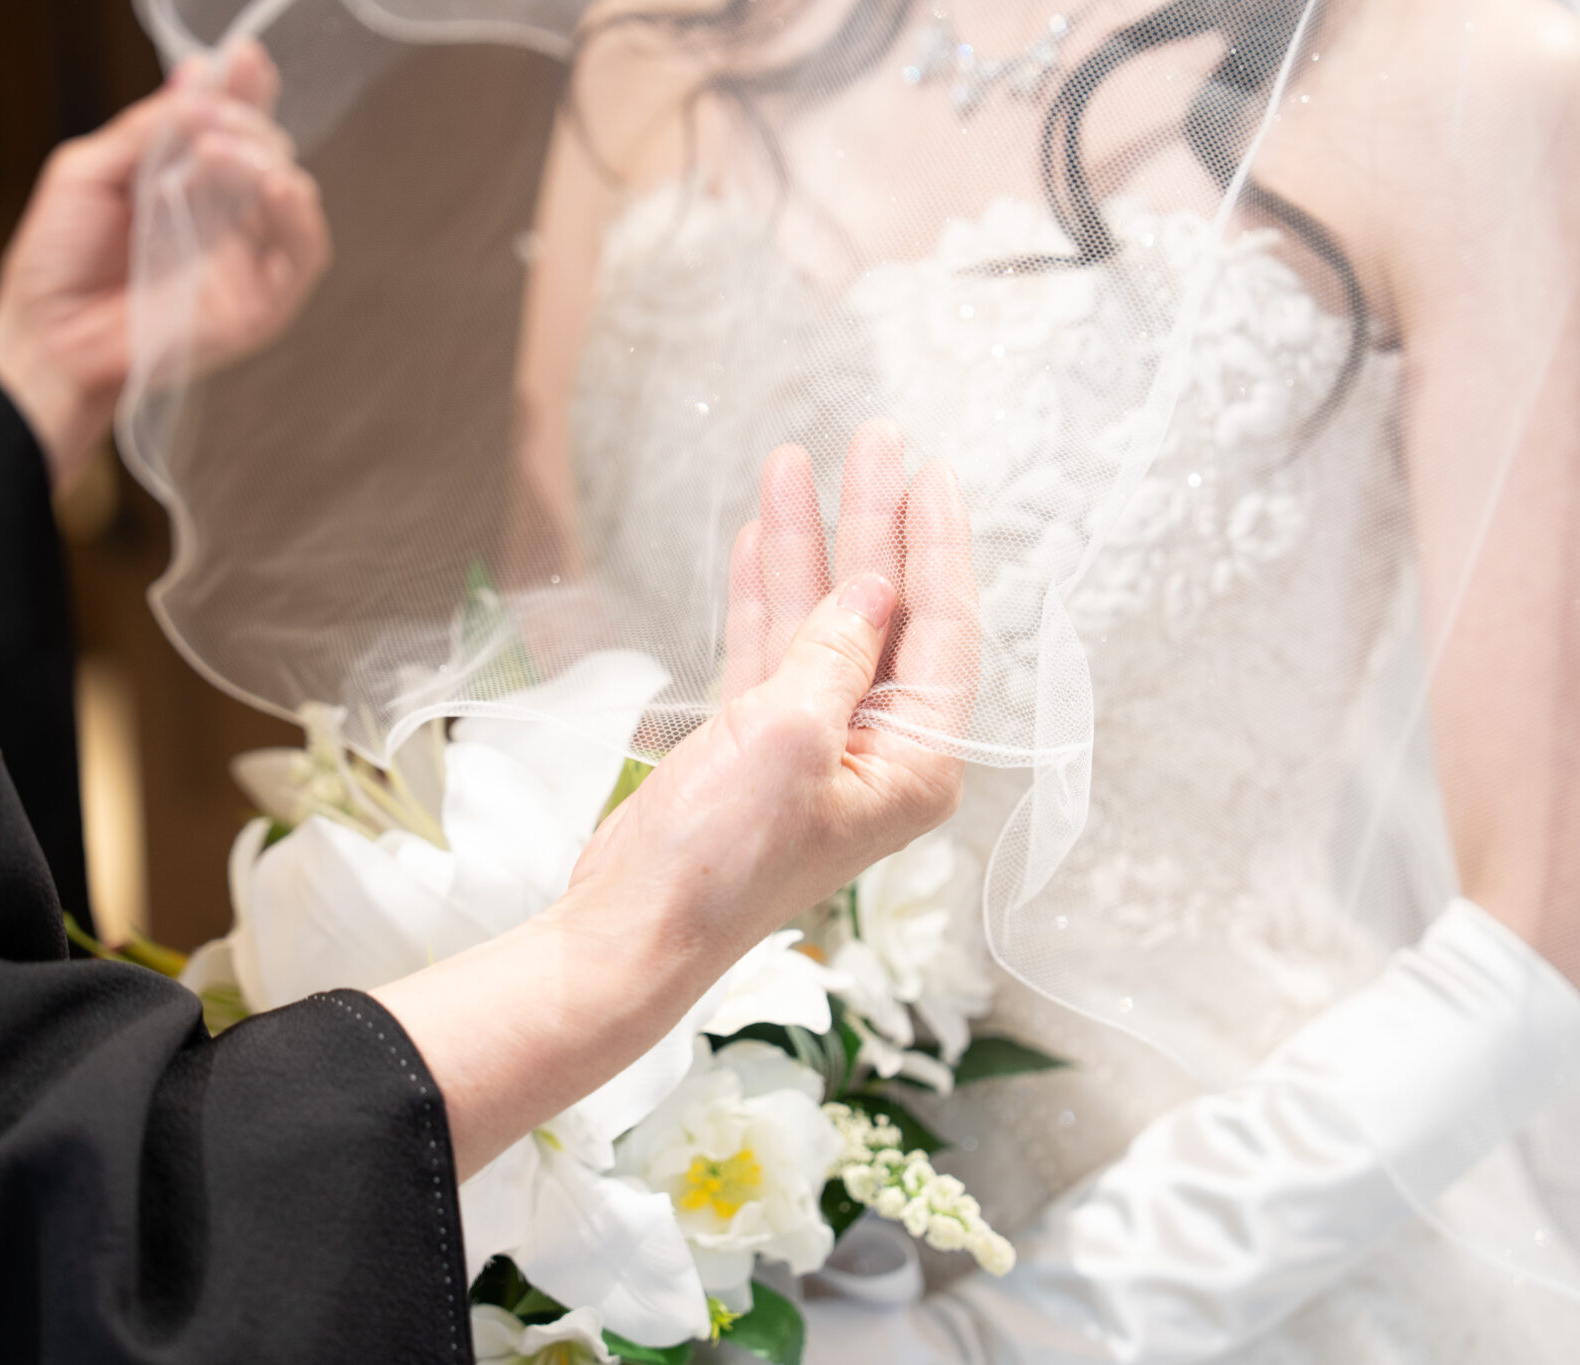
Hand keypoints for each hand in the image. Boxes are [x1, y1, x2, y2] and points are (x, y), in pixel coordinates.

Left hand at [0, 39, 329, 488]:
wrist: (45, 341)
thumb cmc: (55, 263)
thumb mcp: (87, 171)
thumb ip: (145, 129)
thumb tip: (196, 75)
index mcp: (184, 181)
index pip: (233, 126)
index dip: (245, 91)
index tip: (244, 59)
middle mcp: (222, 217)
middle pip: (267, 153)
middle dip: (246, 123)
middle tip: (206, 122)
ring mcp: (244, 260)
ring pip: (292, 196)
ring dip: (266, 162)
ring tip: (221, 154)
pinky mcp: (259, 305)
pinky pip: (303, 258)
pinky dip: (300, 219)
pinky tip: (280, 188)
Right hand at [569, 420, 978, 966]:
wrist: (634, 926)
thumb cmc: (719, 858)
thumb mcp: (788, 737)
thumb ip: (836, 652)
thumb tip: (875, 588)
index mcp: (914, 763)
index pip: (944, 630)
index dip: (935, 544)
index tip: (930, 471)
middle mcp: (876, 752)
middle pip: (884, 613)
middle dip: (872, 524)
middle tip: (871, 441)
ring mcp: (814, 746)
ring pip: (819, 620)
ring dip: (807, 544)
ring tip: (794, 463)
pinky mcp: (756, 746)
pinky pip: (770, 649)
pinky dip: (763, 592)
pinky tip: (760, 535)